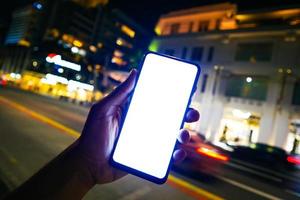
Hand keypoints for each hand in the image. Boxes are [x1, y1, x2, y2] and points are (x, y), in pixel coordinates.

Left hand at [76, 69, 199, 183]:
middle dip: (185, 114)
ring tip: (182, 135)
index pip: (158, 99)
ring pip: (171, 136)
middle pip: (170, 117)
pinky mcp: (148, 157)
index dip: (174, 94)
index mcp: (135, 110)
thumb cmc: (91, 135)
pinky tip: (178, 153)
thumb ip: (120, 93)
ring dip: (183, 134)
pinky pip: (166, 156)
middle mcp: (144, 124)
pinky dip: (176, 155)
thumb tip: (135, 72)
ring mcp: (147, 141)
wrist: (87, 164)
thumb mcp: (104, 110)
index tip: (187, 89)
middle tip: (192, 113)